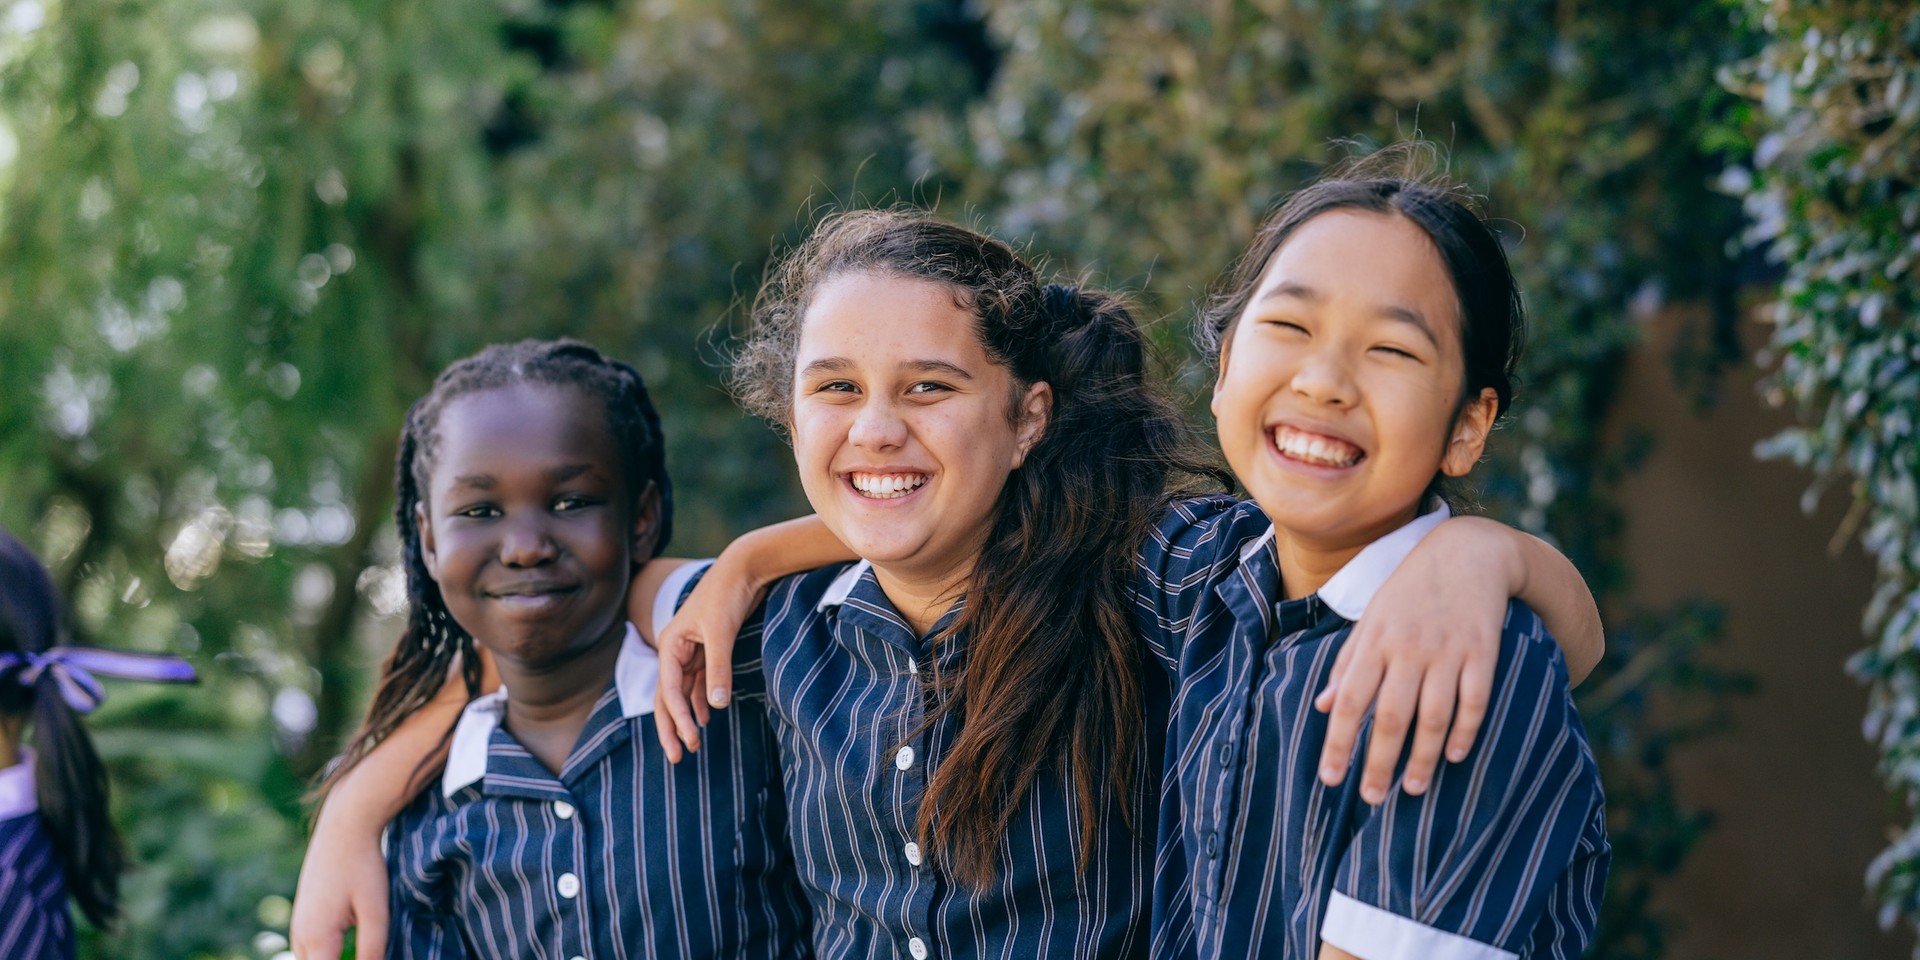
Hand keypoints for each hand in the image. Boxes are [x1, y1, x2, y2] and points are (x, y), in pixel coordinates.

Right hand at [290, 801, 390, 958]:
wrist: (344, 827)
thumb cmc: (363, 867)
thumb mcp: (376, 911)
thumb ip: (373, 950)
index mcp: (317, 938)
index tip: (364, 957)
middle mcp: (300, 935)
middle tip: (365, 952)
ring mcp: (298, 925)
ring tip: (355, 950)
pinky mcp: (303, 915)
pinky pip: (310, 948)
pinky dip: (325, 954)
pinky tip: (348, 946)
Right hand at [652, 562, 753, 761]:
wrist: (743, 568)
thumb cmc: (727, 595)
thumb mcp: (722, 633)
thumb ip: (719, 669)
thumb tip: (715, 705)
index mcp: (670, 644)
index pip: (668, 690)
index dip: (677, 718)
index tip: (689, 742)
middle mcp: (675, 649)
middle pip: (667, 696)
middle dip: (671, 727)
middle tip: (678, 758)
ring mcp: (690, 650)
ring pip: (682, 692)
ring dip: (686, 718)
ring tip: (691, 745)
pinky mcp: (707, 649)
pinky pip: (698, 682)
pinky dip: (699, 702)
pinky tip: (706, 719)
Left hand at [1313, 519, 1513, 803]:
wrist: (1468, 552)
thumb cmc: (1409, 591)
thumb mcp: (1370, 619)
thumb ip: (1347, 663)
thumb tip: (1321, 707)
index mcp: (1375, 642)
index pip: (1349, 700)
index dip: (1338, 742)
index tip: (1330, 779)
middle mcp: (1408, 648)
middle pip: (1390, 716)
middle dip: (1379, 762)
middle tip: (1371, 798)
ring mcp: (1448, 651)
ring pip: (1433, 716)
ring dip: (1422, 757)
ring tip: (1411, 789)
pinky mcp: (1483, 651)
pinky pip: (1475, 700)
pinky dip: (1465, 731)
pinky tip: (1455, 757)